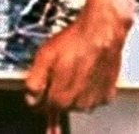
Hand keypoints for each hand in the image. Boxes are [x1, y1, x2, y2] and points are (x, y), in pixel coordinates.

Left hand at [23, 0, 129, 117]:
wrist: (101, 31)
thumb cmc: (74, 41)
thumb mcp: (45, 55)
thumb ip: (35, 82)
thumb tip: (30, 98)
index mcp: (60, 99)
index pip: (42, 108)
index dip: (39, 93)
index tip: (43, 82)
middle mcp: (78, 106)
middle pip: (60, 105)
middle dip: (57, 91)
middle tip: (60, 70)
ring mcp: (94, 102)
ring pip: (77, 103)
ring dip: (73, 91)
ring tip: (75, 69)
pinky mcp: (107, 95)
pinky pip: (93, 97)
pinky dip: (90, 89)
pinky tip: (88, 73)